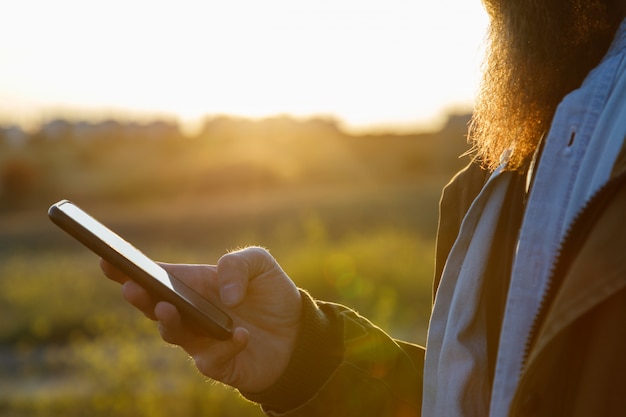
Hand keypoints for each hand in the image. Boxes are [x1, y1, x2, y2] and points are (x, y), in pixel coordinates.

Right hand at [100, 246, 302, 392]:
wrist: (298, 332)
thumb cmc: (271, 294)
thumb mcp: (261, 264)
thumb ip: (239, 265)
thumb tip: (224, 294)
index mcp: (195, 285)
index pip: (157, 277)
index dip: (129, 270)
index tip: (107, 261)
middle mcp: (190, 313)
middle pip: (154, 306)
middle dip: (139, 297)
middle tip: (132, 287)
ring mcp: (201, 340)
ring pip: (172, 335)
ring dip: (169, 322)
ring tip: (169, 307)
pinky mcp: (219, 364)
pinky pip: (211, 359)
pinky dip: (224, 347)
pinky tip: (239, 334)